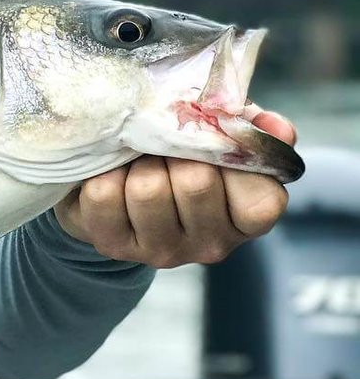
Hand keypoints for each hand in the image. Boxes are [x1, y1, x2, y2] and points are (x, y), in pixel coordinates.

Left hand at [54, 110, 296, 268]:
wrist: (117, 179)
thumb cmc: (180, 154)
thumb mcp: (221, 135)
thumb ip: (250, 128)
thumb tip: (275, 128)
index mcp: (249, 217)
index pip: (260, 197)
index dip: (230, 157)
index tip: (210, 138)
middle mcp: (213, 244)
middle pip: (196, 182)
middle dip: (174, 150)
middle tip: (164, 145)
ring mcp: (163, 251)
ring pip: (147, 189)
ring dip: (137, 163)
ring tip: (138, 161)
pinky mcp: (115, 246)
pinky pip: (105, 195)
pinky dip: (104, 173)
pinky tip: (112, 174)